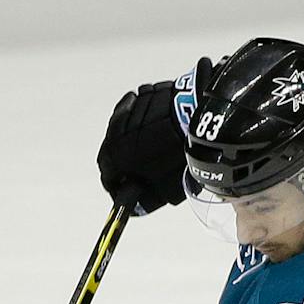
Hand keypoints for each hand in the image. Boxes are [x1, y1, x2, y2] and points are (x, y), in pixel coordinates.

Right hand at [97, 72, 192, 214]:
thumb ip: (146, 199)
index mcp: (116, 156)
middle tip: (138, 172)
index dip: (117, 187)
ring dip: (131, 142)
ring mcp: (128, 111)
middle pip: (111, 152)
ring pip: (122, 131)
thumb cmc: (179, 157)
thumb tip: (137, 207)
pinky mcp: (142, 96)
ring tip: (152, 150)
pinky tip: (158, 128)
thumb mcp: (165, 189)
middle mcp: (115, 133)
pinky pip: (136, 112)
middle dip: (122, 164)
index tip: (125, 191)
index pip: (107, 177)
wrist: (196, 120)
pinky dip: (142, 122)